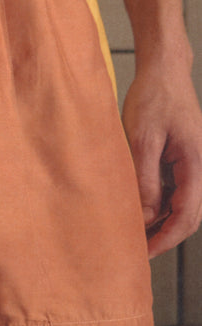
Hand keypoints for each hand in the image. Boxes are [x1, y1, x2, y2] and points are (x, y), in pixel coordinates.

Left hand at [122, 58, 201, 258]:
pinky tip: (136, 207)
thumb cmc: (154, 98)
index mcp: (196, 164)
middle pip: (187, 216)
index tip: (144, 253)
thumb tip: (143, 215)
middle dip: (162, 235)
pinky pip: (172, 189)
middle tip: (135, 250)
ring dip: (158, 219)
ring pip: (179, 204)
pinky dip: (156, 202)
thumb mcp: (142, 139)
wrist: (163, 72)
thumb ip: (144, 179)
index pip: (186, 216)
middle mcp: (199, 168)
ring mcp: (192, 164)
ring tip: (130, 231)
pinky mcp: (181, 159)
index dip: (165, 239)